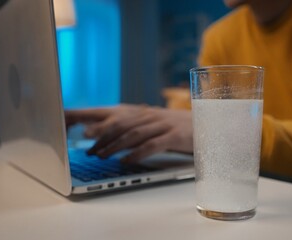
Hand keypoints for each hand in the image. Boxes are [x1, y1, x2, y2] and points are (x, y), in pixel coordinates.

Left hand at [65, 104, 192, 162]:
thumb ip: (136, 128)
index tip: (82, 131)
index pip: (117, 114)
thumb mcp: (155, 124)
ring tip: (102, 156)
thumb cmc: (177, 127)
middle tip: (87, 147)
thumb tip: (110, 139)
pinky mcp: (175, 136)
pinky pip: (152, 145)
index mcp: (145, 112)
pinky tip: (126, 161)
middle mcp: (151, 116)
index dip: (99, 121)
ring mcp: (163, 125)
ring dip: (115, 146)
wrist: (209, 125)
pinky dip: (137, 154)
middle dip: (102, 135)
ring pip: (134, 134)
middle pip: (121, 123)